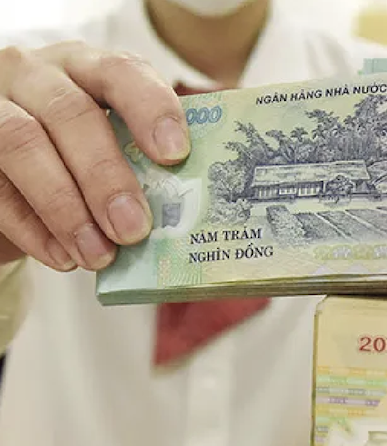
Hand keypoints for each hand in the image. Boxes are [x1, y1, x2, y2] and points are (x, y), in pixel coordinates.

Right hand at [0, 41, 189, 271]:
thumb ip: (144, 163)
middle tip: (133, 230)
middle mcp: (37, 75)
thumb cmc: (81, 155)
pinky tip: (63, 258)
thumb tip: (191, 218)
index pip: (121, 72)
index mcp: (87, 68)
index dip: (151, 109)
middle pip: (71, 114)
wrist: (12, 170)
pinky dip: (30, 227)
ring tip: (98, 255)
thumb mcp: (113, 143)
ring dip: (65, 208)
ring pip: (22, 144)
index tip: (175, 155)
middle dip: (106, 176)